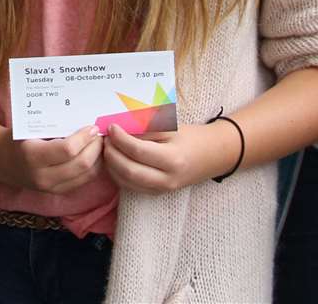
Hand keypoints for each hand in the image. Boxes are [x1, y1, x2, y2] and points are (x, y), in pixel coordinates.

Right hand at [0, 125, 105, 193]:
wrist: (2, 161)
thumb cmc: (17, 138)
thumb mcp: (30, 128)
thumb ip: (55, 126)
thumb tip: (84, 119)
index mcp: (33, 155)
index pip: (67, 150)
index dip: (84, 138)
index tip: (91, 126)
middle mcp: (42, 176)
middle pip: (81, 164)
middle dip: (96, 148)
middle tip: (100, 134)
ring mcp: (51, 188)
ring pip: (87, 175)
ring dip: (98, 158)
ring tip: (99, 143)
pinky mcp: (58, 192)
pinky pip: (83, 181)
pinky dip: (93, 168)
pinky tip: (94, 155)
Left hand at [101, 121, 231, 192]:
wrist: (212, 156)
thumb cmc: (192, 137)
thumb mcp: (172, 128)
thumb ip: (146, 128)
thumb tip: (121, 125)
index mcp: (173, 159)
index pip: (138, 151)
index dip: (121, 139)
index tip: (111, 127)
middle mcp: (167, 179)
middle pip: (129, 171)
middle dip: (112, 154)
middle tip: (104, 139)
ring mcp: (162, 189)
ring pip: (127, 182)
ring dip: (112, 165)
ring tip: (107, 148)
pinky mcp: (157, 193)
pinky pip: (132, 187)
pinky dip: (118, 174)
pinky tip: (114, 160)